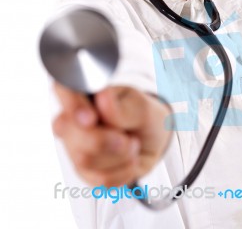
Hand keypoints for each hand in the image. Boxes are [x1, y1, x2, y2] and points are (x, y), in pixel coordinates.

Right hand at [53, 83, 171, 187]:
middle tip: (128, 139)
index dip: (72, 105)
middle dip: (104, 140)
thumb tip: (103, 98)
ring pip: (84, 158)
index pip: (63, 89)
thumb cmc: (141, 115)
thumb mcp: (141, 106)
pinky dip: (122, 172)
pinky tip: (129, 160)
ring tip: (132, 145)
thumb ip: (122, 107)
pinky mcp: (83, 169)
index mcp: (85, 92)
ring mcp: (74, 144)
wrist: (152, 139)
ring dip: (119, 156)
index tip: (91, 119)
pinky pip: (98, 179)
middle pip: (69, 131)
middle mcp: (73, 117)